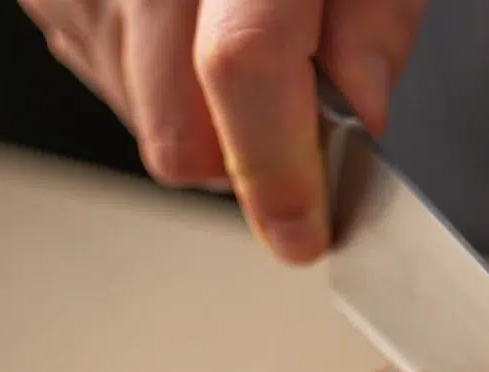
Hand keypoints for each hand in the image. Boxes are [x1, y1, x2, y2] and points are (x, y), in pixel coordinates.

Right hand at [19, 0, 426, 263]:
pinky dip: (164, 85)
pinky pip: (112, 82)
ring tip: (240, 46)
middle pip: (179, 131)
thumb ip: (376, 15)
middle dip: (244, 159)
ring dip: (207, 123)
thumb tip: (362, 109)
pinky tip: (189, 34)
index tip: (302, 233)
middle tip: (290, 125)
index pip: (242, 65)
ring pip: (147, 121)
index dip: (277, 169)